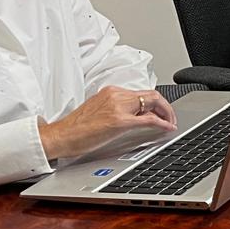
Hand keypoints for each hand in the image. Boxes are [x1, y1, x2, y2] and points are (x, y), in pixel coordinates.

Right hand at [38, 87, 176, 160]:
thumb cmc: (75, 128)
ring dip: (166, 113)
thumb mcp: (99, 111)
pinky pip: (148, 119)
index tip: (163, 112)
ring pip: (152, 103)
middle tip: (171, 118)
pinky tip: (166, 128)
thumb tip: (136, 116)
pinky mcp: (118, 121)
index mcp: (111, 92)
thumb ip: (118, 109)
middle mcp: (115, 95)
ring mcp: (117, 107)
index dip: (157, 103)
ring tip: (170, 123)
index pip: (142, 93)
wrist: (59, 136)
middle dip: (166, 107)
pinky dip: (162, 123)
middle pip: (151, 95)